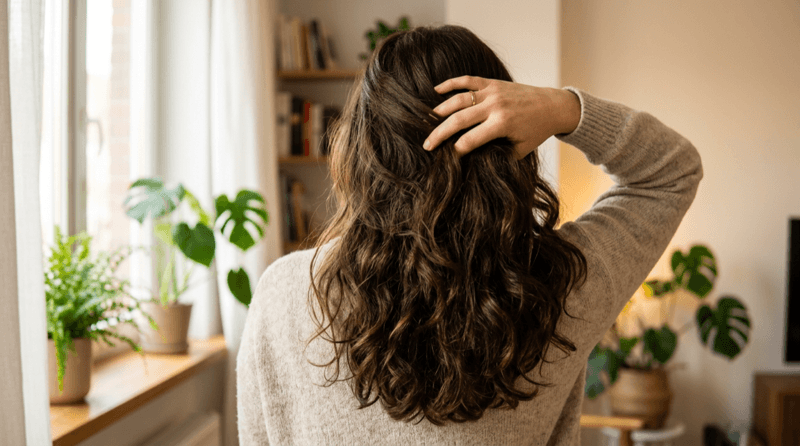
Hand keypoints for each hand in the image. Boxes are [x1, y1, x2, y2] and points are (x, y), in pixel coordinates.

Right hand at [424, 76, 580, 158]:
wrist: (553, 106)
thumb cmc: (536, 131)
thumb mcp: (520, 149)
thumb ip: (499, 155)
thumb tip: (476, 165)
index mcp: (502, 124)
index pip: (471, 140)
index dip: (456, 151)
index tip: (446, 158)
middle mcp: (495, 106)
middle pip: (459, 120)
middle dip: (440, 134)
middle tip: (427, 145)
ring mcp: (492, 92)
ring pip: (458, 99)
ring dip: (440, 111)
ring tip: (427, 122)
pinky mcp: (492, 83)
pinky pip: (467, 80)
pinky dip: (450, 84)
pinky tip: (436, 90)